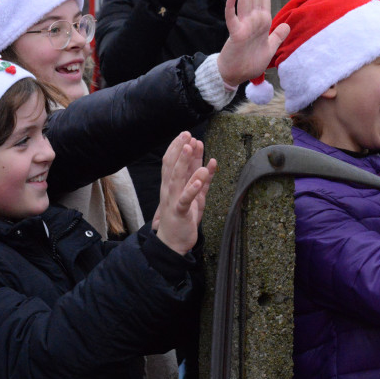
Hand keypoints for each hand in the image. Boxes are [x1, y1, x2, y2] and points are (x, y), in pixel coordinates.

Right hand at [156, 132, 216, 254]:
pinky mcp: (180, 213)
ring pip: (177, 178)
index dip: (178, 147)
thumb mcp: (195, 195)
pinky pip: (186, 199)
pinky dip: (192, 188)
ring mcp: (173, 201)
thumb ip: (202, 179)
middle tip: (187, 134)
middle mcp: (169, 191)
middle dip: (180, 149)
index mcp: (171, 186)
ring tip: (191, 148)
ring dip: (184, 162)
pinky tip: (200, 177)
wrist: (173, 243)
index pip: (171, 163)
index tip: (186, 134)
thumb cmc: (183, 218)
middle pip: (172, 166)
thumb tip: (210, 161)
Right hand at [216, 0, 289, 86]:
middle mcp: (252, 20)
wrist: (236, 75)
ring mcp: (243, 25)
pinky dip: (230, 7)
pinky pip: (232, 19)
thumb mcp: (270, 48)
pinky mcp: (236, 34)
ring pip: (245, 1)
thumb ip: (278, 36)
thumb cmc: (250, 62)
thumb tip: (286, 25)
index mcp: (261, 21)